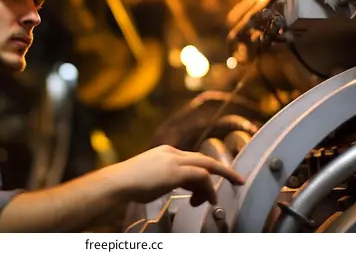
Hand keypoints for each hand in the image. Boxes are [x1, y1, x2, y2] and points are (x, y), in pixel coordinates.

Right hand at [107, 145, 244, 206]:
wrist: (118, 182)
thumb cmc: (128, 184)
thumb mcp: (149, 178)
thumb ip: (164, 178)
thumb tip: (172, 186)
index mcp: (165, 152)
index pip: (191, 159)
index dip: (203, 172)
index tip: (209, 183)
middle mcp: (172, 153)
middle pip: (204, 159)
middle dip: (223, 170)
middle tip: (238, 180)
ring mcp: (175, 160)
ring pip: (206, 166)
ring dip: (213, 185)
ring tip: (213, 202)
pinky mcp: (177, 171)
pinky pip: (202, 176)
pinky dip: (209, 188)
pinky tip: (209, 200)